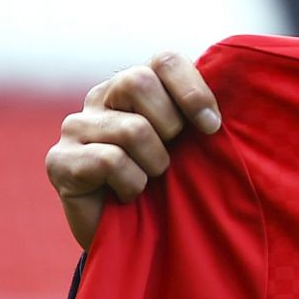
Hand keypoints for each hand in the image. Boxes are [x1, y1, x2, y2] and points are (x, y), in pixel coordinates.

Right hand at [44, 51, 220, 249]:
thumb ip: (202, 112)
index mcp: (136, 85)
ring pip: (132, 128)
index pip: (164, 60)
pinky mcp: (59, 160)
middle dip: (170, 126)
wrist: (137, 238)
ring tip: (149, 180)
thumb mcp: (192, 143)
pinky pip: (110, 161)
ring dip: (154, 163)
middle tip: (170, 158)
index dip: (193, 90)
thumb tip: (240, 86)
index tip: (213, 127)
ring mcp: (75, 126)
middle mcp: (100, 97)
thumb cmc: (170, 184)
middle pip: (139, 81)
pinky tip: (127, 195)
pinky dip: (132, 184)